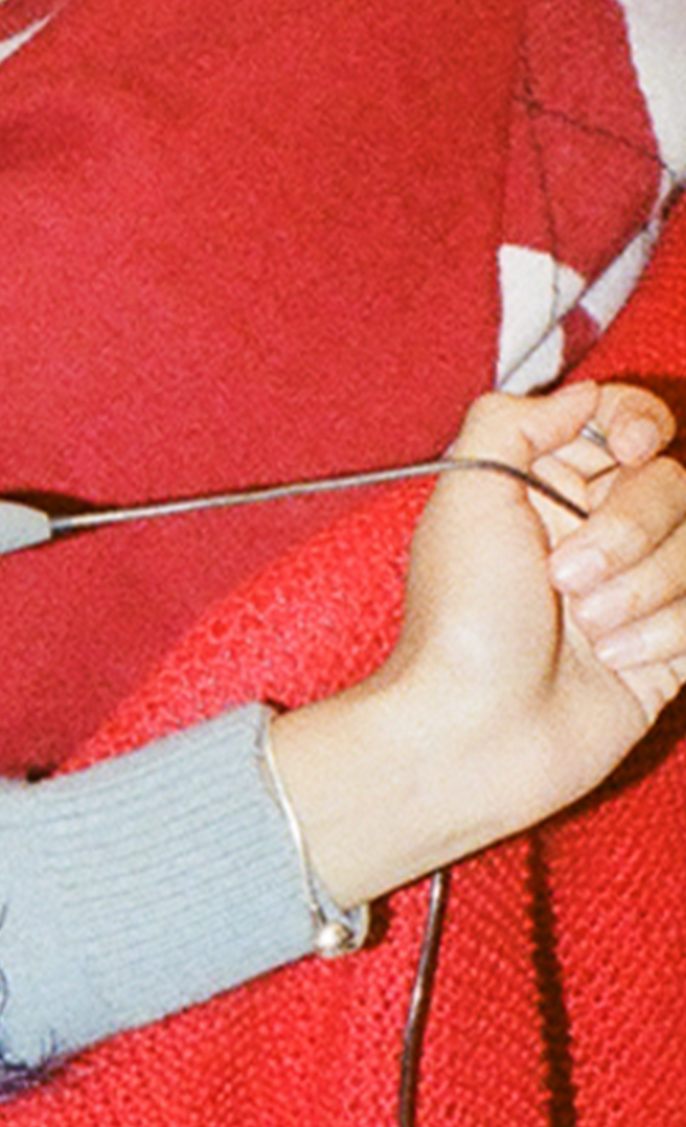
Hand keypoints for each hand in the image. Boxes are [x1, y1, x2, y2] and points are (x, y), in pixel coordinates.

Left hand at [271, 383, 685, 905]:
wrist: (474, 732)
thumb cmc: (461, 617)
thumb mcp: (464, 498)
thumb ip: (512, 423)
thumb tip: (586, 394)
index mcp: (545, 488)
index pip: (630, 425)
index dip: (643, 426)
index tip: (632, 448)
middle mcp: (596, 532)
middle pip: (673, 486)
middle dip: (630, 529)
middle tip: (565, 578)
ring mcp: (638, 590)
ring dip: (644, 590)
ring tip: (585, 629)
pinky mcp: (669, 648)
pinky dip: (664, 634)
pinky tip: (615, 660)